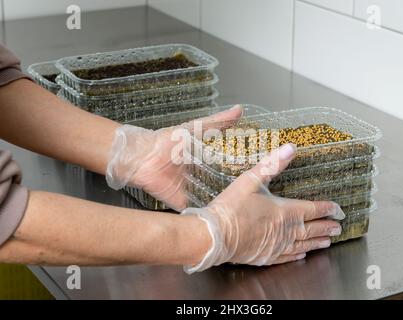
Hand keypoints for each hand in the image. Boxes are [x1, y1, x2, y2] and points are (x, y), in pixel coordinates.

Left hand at [105, 105, 243, 210]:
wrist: (143, 157)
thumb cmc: (168, 141)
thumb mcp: (196, 128)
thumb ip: (218, 121)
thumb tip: (240, 109)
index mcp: (202, 159)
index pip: (224, 165)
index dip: (238, 169)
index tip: (257, 173)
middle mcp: (199, 176)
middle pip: (219, 184)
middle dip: (233, 189)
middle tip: (251, 195)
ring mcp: (191, 190)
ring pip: (210, 198)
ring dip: (221, 202)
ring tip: (240, 209)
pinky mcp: (181, 201)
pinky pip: (195, 210)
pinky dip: (204, 214)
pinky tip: (220, 219)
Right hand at [181, 143, 344, 272]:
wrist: (215, 235)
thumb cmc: (231, 207)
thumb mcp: (250, 179)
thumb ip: (272, 164)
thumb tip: (290, 148)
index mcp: (284, 211)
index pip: (312, 209)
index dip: (327, 208)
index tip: (338, 209)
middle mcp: (285, 231)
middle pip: (312, 229)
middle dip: (327, 227)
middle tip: (338, 228)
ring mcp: (276, 246)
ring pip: (303, 244)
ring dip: (317, 242)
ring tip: (328, 242)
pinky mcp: (265, 256)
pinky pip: (288, 257)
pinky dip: (298, 254)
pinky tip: (302, 254)